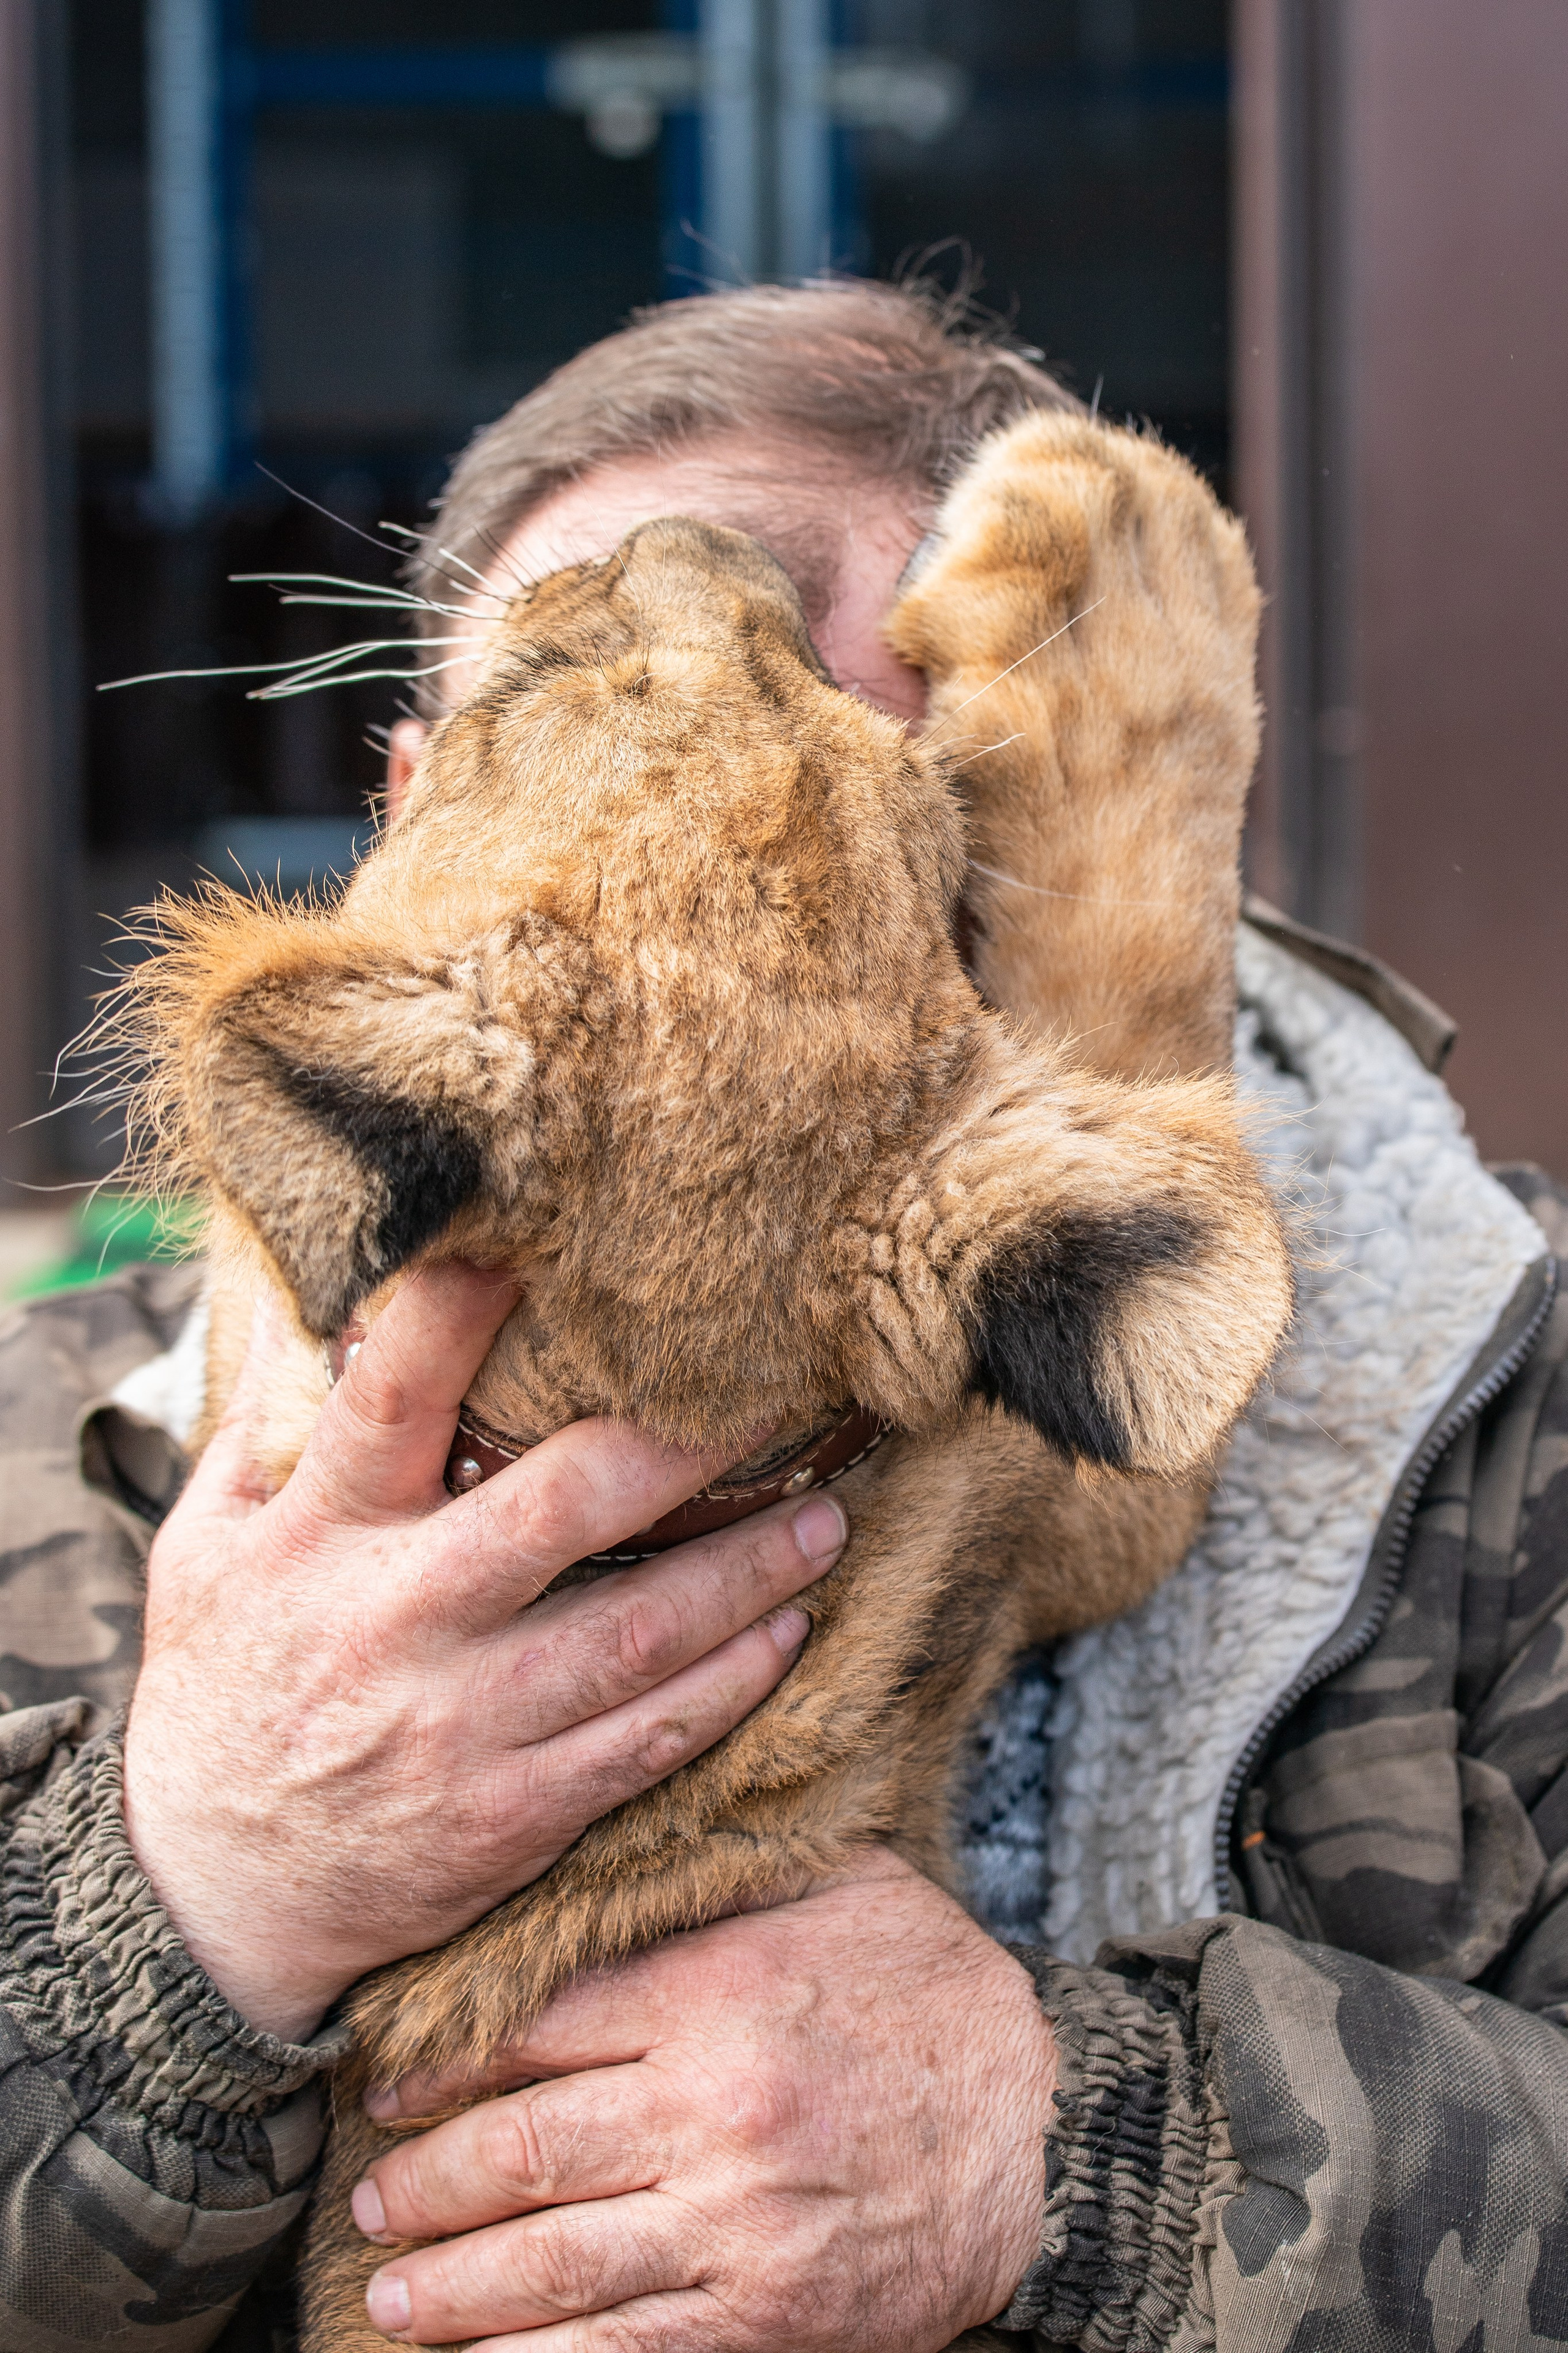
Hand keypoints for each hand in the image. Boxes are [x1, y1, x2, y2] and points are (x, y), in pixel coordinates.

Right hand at [122, 1263, 844, 2042]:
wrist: (206, 1897)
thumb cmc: (216, 1691)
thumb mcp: (205, 1548)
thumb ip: (262, 1424)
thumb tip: (297, 1291)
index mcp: (318, 1535)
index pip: (393, 1398)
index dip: (467, 1310)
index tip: (559, 1245)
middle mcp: (395, 1623)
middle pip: (562, 1510)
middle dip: (682, 1449)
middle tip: (779, 1396)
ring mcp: (460, 1727)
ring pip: (637, 1636)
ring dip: (748, 1573)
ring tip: (826, 1517)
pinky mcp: (512, 1816)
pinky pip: (647, 1743)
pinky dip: (729, 1687)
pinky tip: (786, 1635)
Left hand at [352, 1852, 1053, 2350]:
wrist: (1049, 2126)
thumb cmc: (929, 1992)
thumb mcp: (836, 1890)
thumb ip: (721, 1875)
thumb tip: (619, 1830)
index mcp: (719, 1992)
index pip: (542, 2025)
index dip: (449, 2062)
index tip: (392, 2085)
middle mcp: (715, 2106)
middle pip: (527, 2146)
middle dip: (430, 2182)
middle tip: (372, 2196)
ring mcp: (740, 2221)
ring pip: (556, 2259)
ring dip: (455, 2287)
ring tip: (393, 2297)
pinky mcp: (769, 2314)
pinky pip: (626, 2349)